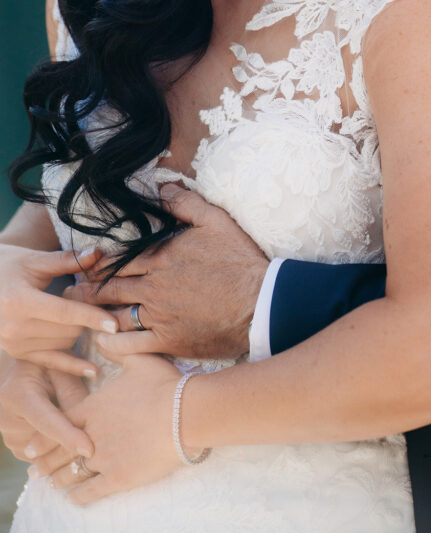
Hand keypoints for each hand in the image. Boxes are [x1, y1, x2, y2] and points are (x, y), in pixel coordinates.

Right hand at [0, 245, 117, 375]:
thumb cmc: (7, 266)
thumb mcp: (34, 259)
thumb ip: (67, 260)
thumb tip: (98, 254)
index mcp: (19, 301)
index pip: (64, 313)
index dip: (91, 317)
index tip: (115, 323)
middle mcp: (14, 327)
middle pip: (67, 331)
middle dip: (89, 321)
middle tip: (104, 306)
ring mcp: (14, 343)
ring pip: (63, 344)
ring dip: (81, 334)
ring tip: (90, 318)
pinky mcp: (17, 352)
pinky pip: (50, 361)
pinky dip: (71, 365)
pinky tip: (91, 370)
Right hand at [0, 354, 91, 462]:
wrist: (15, 373)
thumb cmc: (42, 364)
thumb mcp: (57, 366)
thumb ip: (72, 389)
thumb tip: (93, 413)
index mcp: (18, 396)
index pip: (47, 421)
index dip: (69, 436)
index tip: (90, 450)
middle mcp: (7, 420)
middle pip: (49, 440)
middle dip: (74, 438)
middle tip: (97, 433)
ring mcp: (9, 436)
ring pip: (47, 451)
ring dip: (65, 443)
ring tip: (74, 419)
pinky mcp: (15, 447)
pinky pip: (43, 455)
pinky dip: (57, 447)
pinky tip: (65, 429)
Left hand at [32, 353, 180, 504]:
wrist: (183, 413)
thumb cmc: (163, 384)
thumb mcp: (140, 359)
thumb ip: (118, 350)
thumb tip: (103, 335)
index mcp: (94, 408)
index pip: (60, 424)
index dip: (45, 435)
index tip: (33, 444)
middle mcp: (92, 434)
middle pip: (59, 450)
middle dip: (45, 460)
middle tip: (35, 467)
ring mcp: (103, 457)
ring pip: (71, 473)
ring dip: (59, 478)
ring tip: (52, 482)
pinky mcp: (118, 477)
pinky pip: (90, 491)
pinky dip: (79, 495)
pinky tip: (75, 497)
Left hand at [68, 185, 267, 359]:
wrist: (259, 301)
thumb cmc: (239, 260)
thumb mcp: (216, 221)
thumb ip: (185, 203)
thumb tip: (162, 187)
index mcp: (162, 257)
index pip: (119, 260)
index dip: (97, 263)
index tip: (82, 263)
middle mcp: (154, 286)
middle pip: (110, 287)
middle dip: (86, 287)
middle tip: (70, 289)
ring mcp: (159, 315)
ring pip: (115, 315)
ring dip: (93, 313)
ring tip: (78, 313)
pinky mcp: (168, 340)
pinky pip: (130, 344)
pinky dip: (112, 342)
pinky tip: (103, 340)